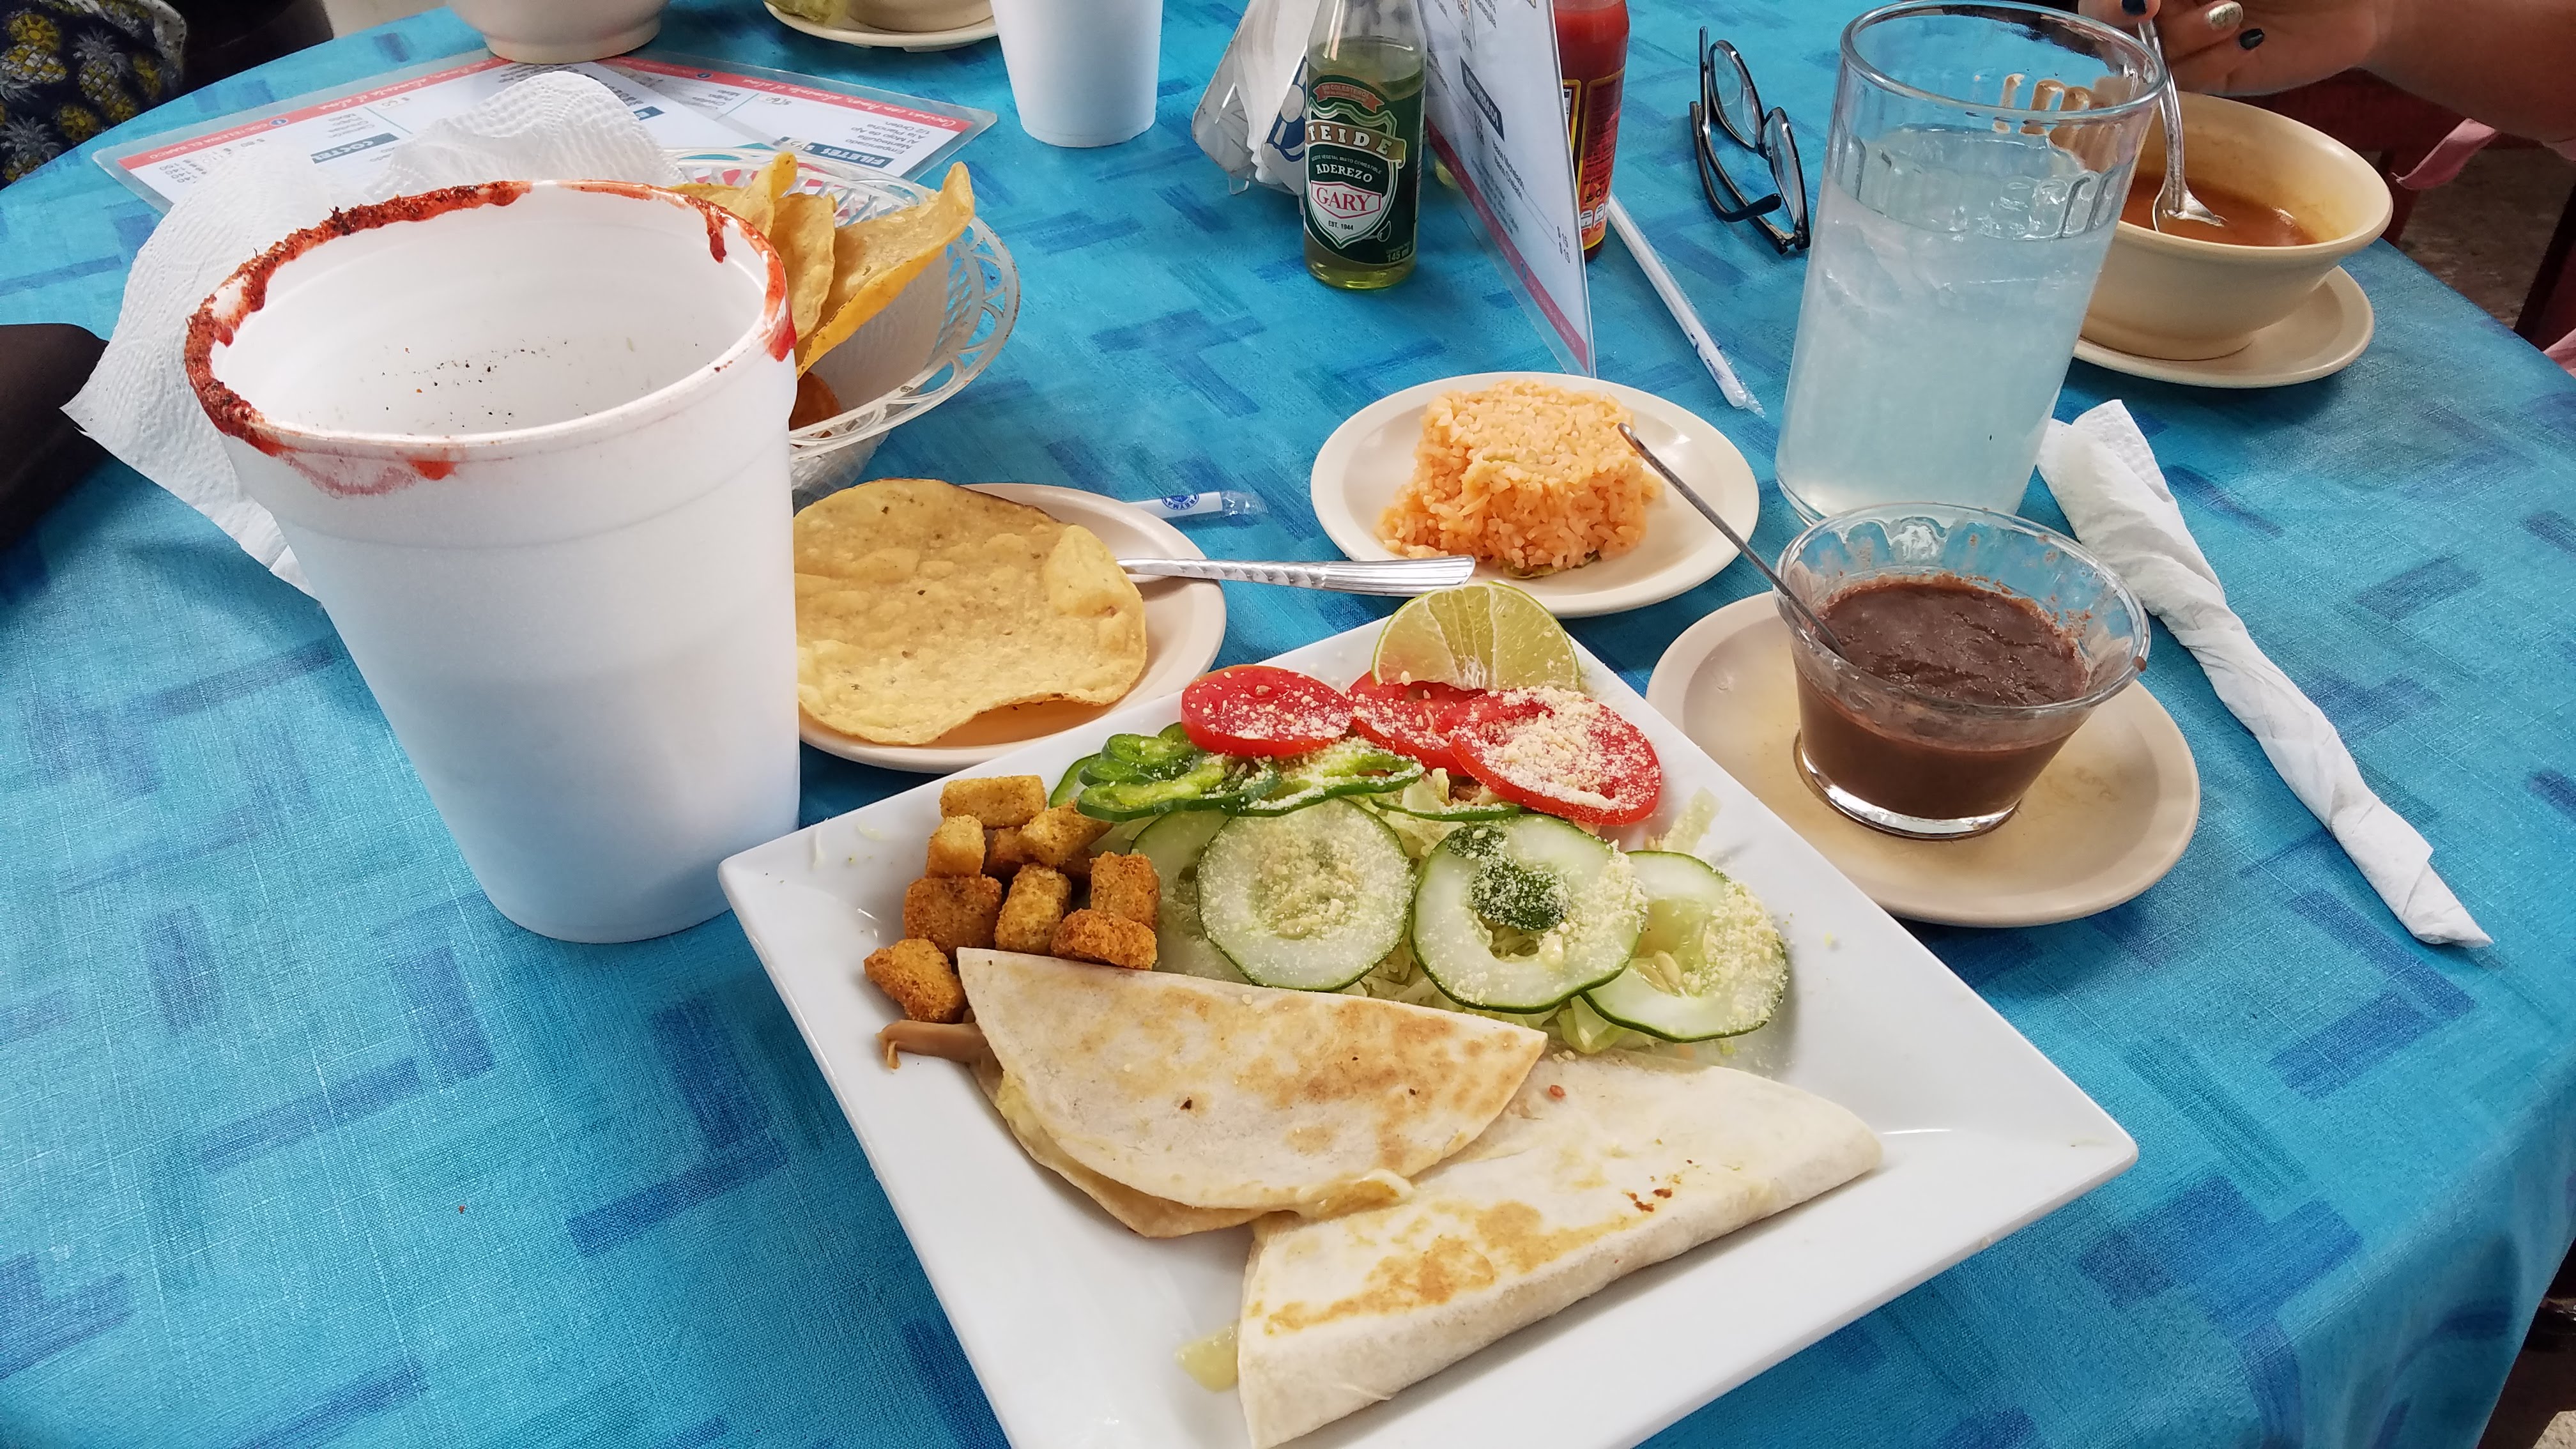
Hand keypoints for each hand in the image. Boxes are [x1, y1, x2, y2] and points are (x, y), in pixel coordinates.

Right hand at [2076, 0, 2393, 94]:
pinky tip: (2249, 40)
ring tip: (2233, 15)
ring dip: (2185, 34)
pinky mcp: (2211, 76)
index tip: (2141, 1)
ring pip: (2147, 55)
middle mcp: (2167, 8)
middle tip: (2156, 9)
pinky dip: (2211, 59)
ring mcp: (2185, 43)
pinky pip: (2184, 80)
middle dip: (2134, 18)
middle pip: (2113, 24)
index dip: (2110, 1)